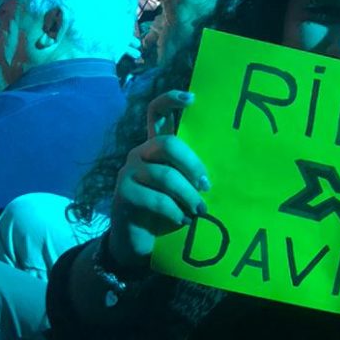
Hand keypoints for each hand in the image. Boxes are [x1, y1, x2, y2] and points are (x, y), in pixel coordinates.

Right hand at [109, 90, 209, 270]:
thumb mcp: (184, 190)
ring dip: (188, 196)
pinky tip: (182, 220)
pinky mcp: (123, 192)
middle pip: (168, 144)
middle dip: (193, 165)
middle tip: (206, 187)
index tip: (192, 98)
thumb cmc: (168, 212)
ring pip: (165, 175)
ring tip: (199, 211)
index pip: (157, 113)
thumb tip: (215, 177)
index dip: (171, 100)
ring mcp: (129, 171)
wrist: (138, 241)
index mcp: (156, 148)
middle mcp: (141, 153)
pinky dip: (174, 211)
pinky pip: (155, 198)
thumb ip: (193, 176)